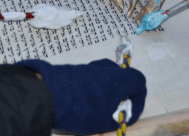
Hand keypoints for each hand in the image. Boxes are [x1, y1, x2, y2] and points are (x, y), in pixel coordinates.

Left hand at [17, 58, 146, 133]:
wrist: (49, 94)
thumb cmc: (84, 109)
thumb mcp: (106, 121)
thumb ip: (118, 117)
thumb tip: (120, 116)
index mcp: (120, 78)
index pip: (139, 81)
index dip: (138, 100)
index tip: (130, 113)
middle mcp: (107, 68)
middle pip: (123, 78)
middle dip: (122, 95)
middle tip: (116, 111)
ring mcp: (90, 68)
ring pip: (105, 78)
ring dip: (107, 93)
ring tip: (98, 111)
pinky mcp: (76, 70)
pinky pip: (91, 79)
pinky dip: (93, 91)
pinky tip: (84, 105)